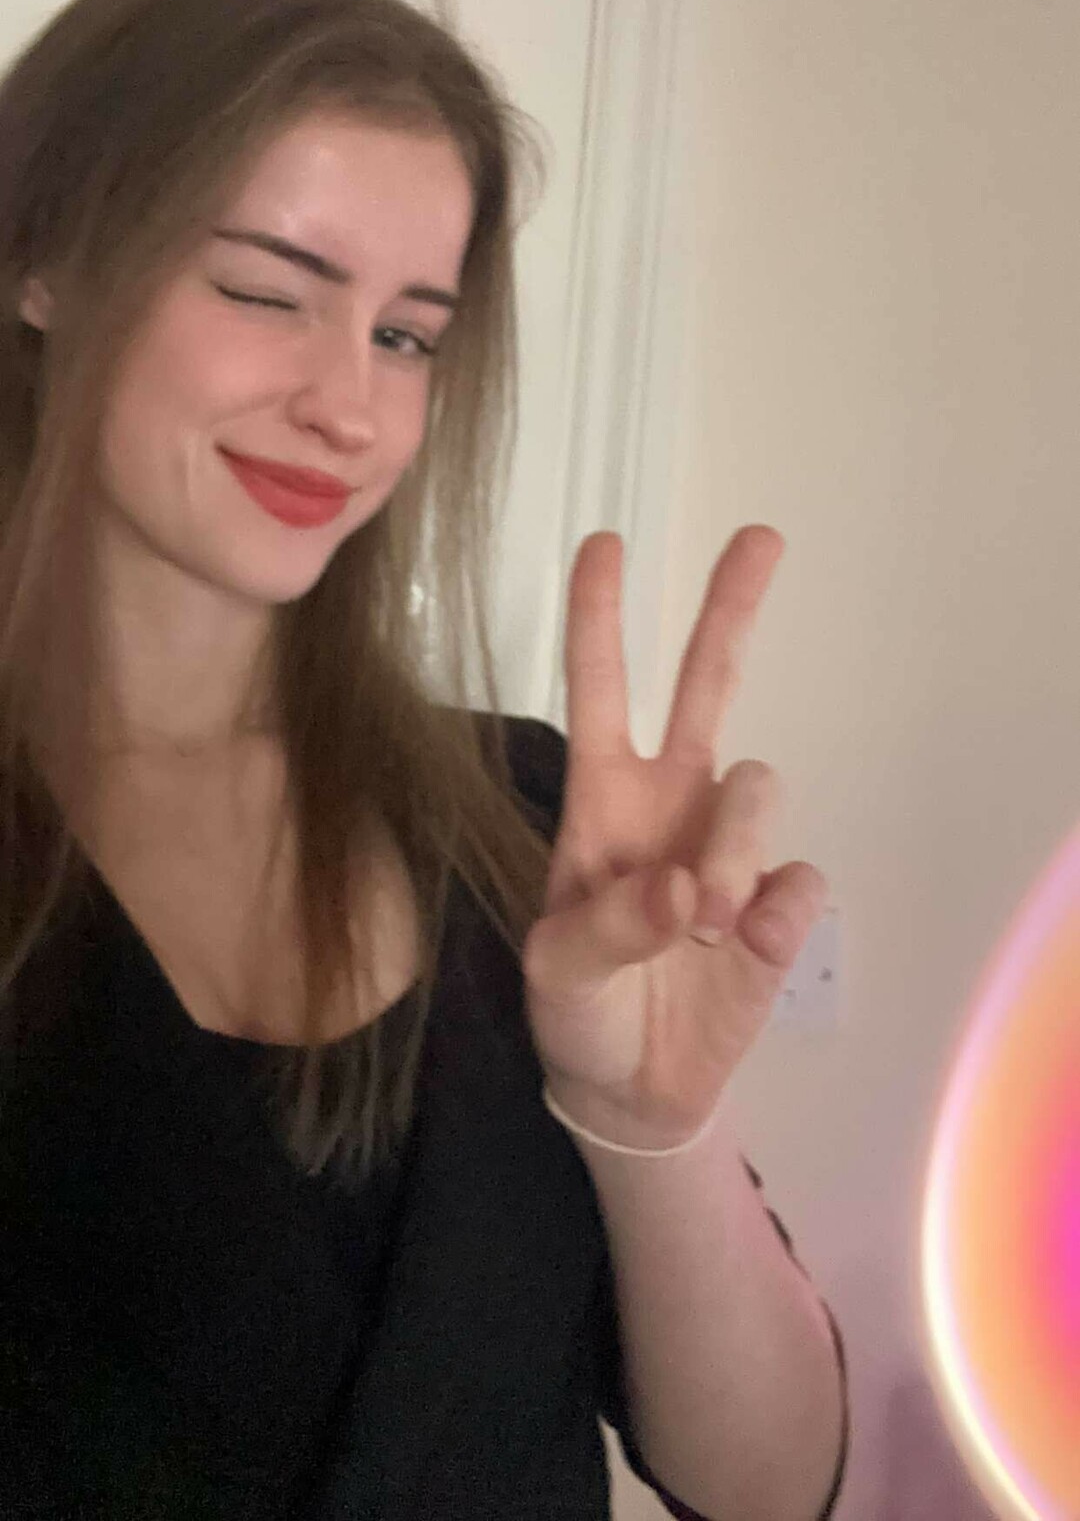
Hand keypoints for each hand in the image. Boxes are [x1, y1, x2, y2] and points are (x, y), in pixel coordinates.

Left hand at [522, 526, 828, 1148]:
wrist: (632, 1090)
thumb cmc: (577, 1010)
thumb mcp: (558, 972)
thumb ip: (610, 925)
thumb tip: (688, 889)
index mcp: (601, 801)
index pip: (600, 693)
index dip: (599, 620)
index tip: (605, 544)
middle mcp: (670, 803)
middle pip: (708, 684)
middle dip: (731, 608)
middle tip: (760, 537)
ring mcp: (727, 847)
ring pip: (758, 788)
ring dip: (734, 848)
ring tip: (704, 920)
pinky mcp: (778, 904)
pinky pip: (800, 878)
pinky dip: (776, 911)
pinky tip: (746, 946)